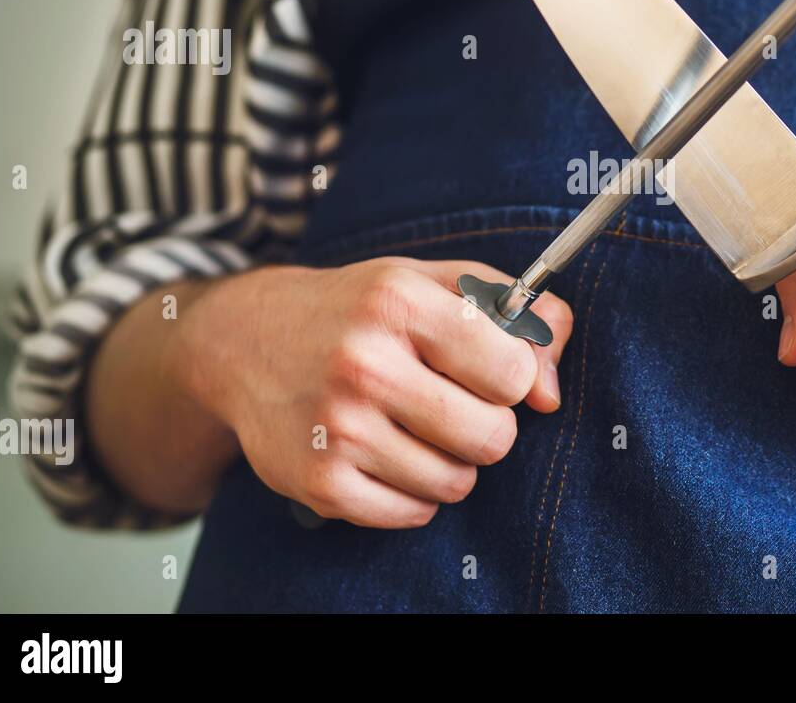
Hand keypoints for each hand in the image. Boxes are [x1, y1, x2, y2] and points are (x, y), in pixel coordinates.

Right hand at [167, 258, 572, 527]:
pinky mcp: (318, 481)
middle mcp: (364, 363)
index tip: (485, 368)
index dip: (511, 376)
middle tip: (450, 401)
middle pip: (493, 436)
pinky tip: (387, 453)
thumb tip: (550, 392)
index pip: (513, 371)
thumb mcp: (434, 282)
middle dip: (486, 424)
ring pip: (457, 481)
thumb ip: (517, 315)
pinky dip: (414, 492)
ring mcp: (337, 427)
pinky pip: (414, 513)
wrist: (245, 341)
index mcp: (399, 301)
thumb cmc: (359, 309)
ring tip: (414, 425)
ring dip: (451, 460)